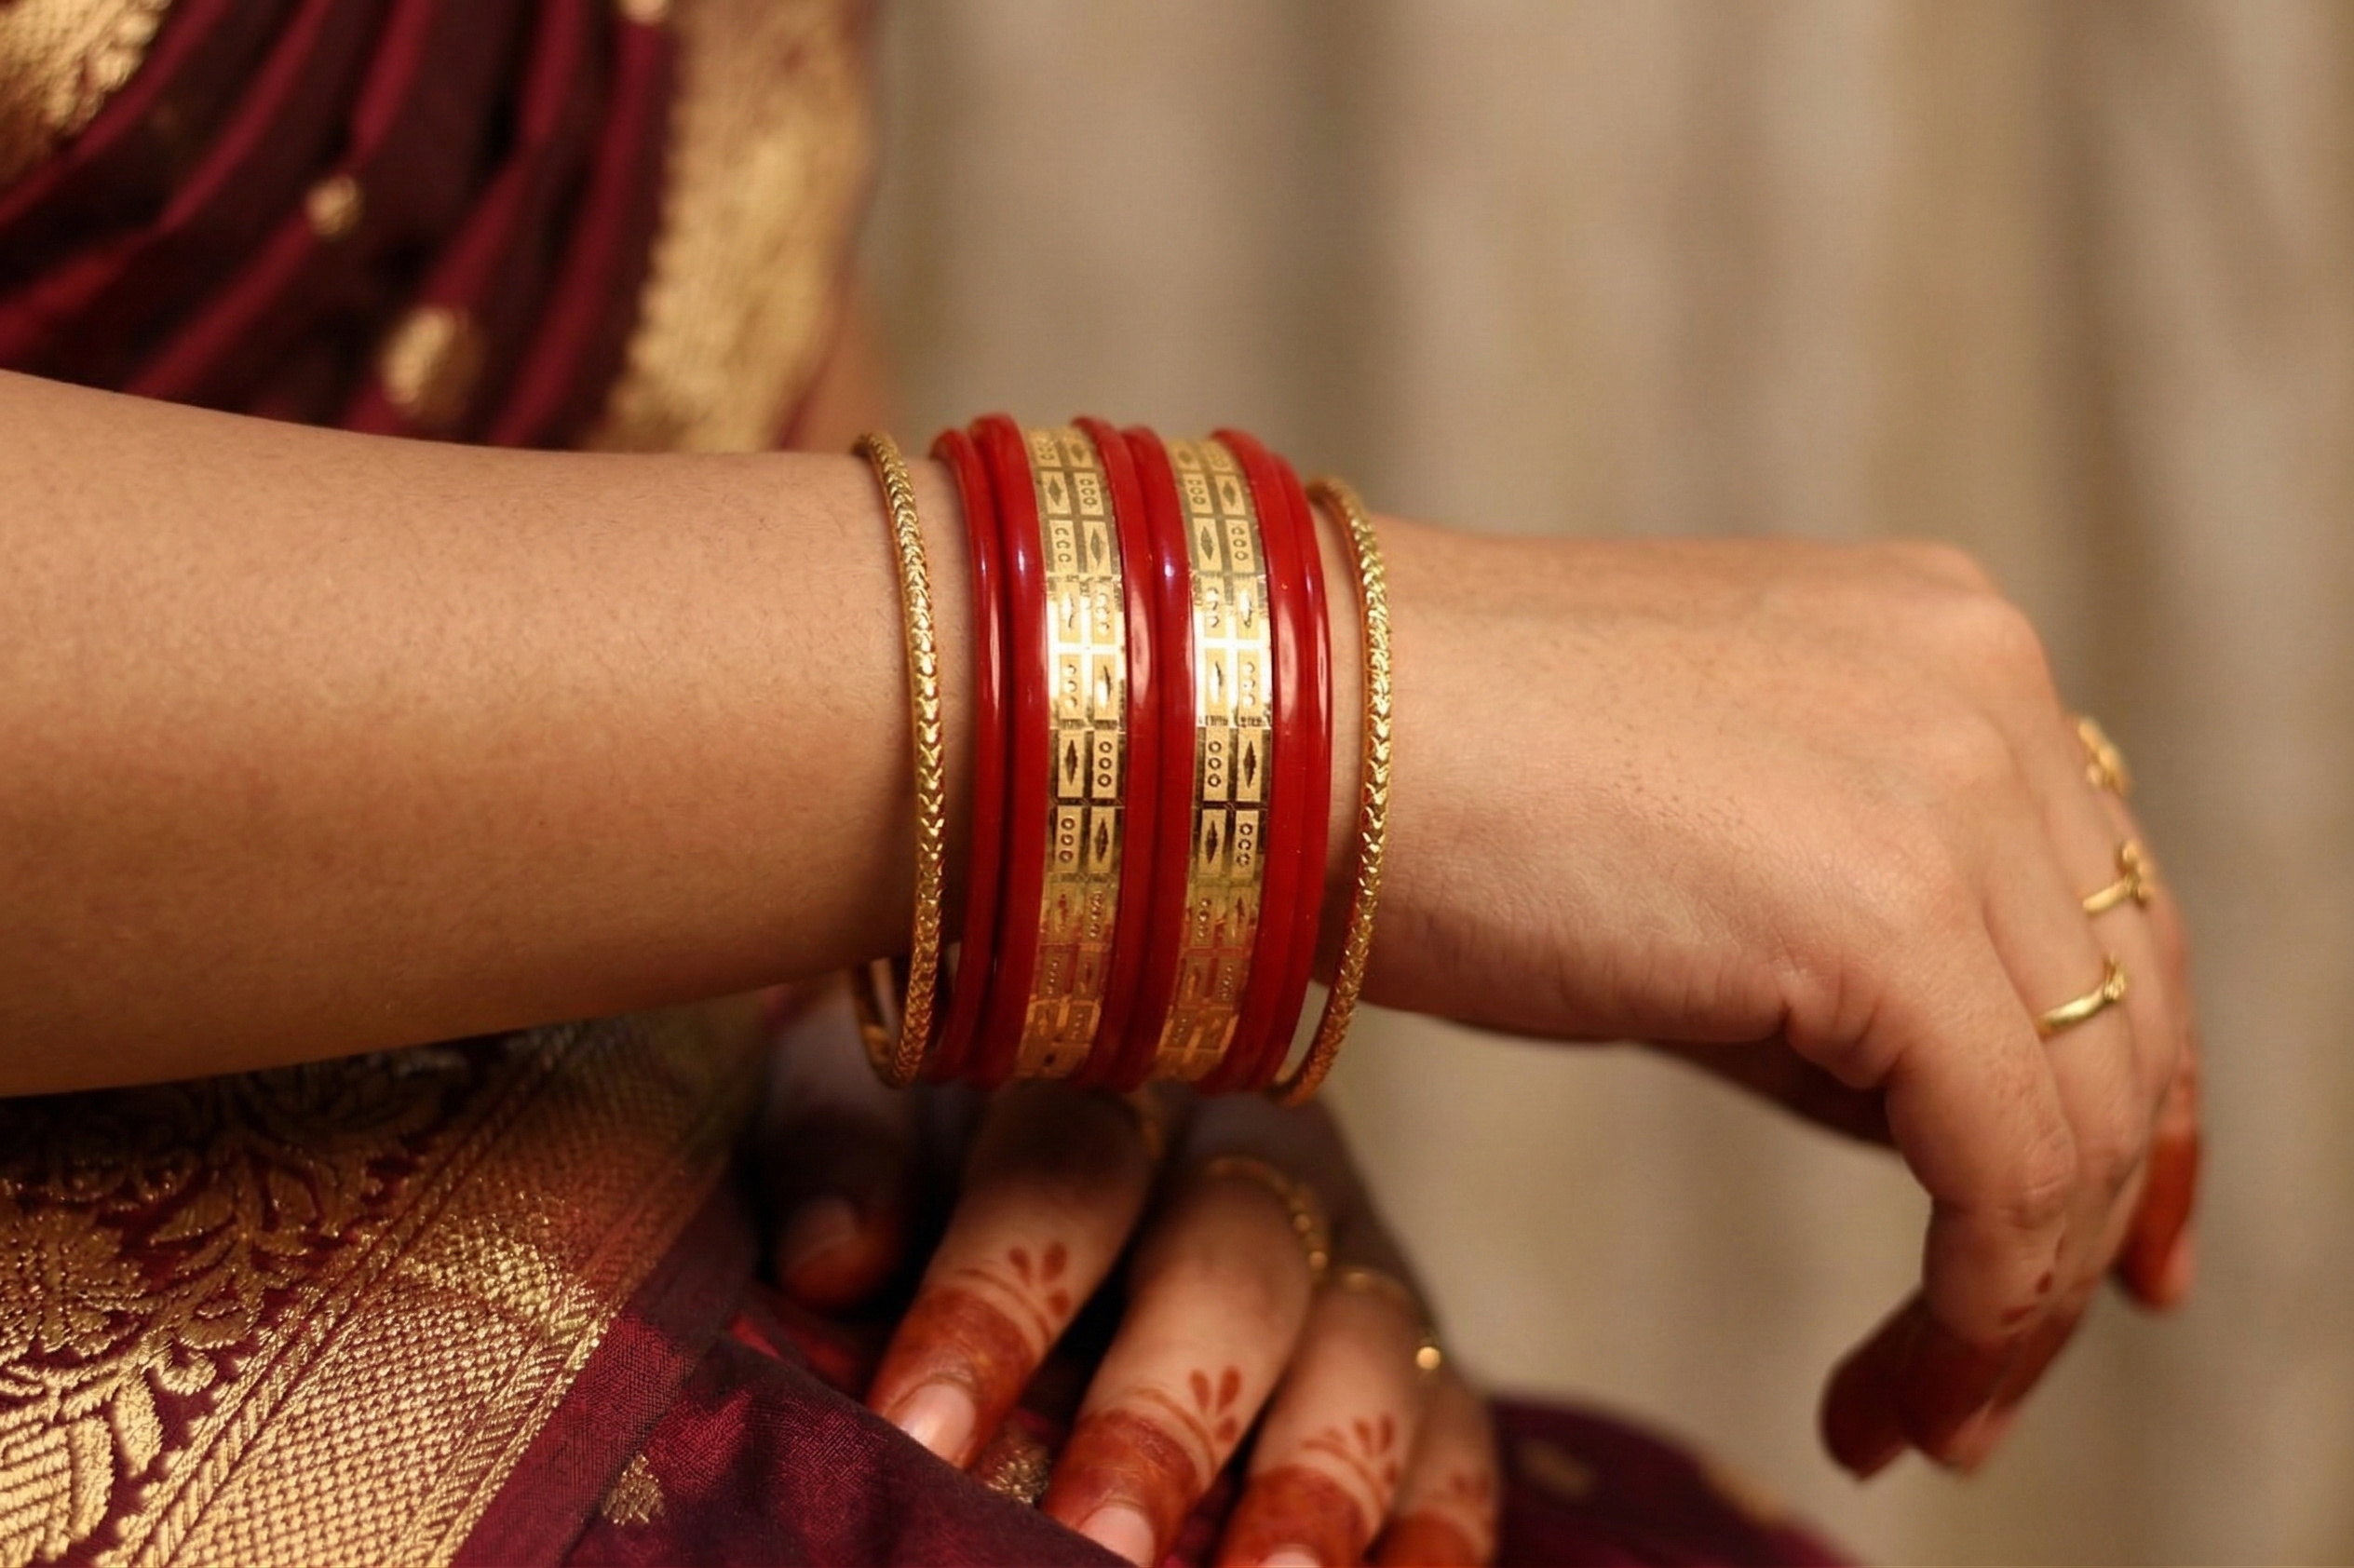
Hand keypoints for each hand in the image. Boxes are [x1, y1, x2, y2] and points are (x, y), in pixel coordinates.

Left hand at [761, 987, 1499, 1566]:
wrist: (1044, 1070)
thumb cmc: (934, 1112)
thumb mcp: (865, 1091)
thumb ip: (838, 1151)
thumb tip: (834, 1258)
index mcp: (1108, 1070)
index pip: (1066, 1170)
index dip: (996, 1301)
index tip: (918, 1438)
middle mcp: (1249, 1151)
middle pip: (1232, 1268)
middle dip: (1164, 1419)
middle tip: (1095, 1549)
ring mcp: (1351, 1249)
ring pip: (1364, 1347)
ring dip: (1318, 1481)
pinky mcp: (1415, 1348)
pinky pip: (1457, 1431)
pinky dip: (1436, 1522)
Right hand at [1356, 520, 2199, 1474]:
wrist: (1289, 738)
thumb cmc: (1437, 799)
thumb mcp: (1705, 858)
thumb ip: (1854, 956)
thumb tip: (1954, 1126)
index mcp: (1944, 644)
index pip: (2109, 905)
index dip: (2128, 1099)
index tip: (2108, 1253)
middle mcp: (1983, 688)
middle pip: (2122, 1010)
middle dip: (2082, 1218)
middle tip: (1996, 1377)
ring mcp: (1947, 785)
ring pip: (2077, 1106)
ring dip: (2015, 1297)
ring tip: (1924, 1413)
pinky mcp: (1885, 913)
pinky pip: (2005, 1163)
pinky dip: (1975, 1308)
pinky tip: (1893, 1392)